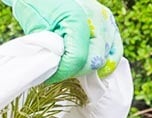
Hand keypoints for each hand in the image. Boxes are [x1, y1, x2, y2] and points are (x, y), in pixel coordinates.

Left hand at [3, 0, 122, 82]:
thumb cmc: (38, 6)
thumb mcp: (37, 29)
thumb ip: (50, 51)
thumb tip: (54, 73)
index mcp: (78, 18)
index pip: (77, 59)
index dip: (62, 73)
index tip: (48, 77)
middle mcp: (97, 17)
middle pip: (94, 61)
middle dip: (75, 71)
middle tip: (58, 73)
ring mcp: (106, 19)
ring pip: (106, 58)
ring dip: (87, 67)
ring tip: (69, 67)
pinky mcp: (109, 22)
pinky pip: (115, 49)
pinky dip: (103, 61)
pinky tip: (89, 66)